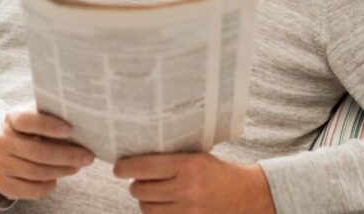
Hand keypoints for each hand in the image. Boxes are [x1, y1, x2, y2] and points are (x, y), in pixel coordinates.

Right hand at [0, 108, 94, 200]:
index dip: (49, 125)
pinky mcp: (3, 183)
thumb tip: (82, 129)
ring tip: (77, 166)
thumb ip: (56, 119)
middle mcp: (2, 140)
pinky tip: (57, 179)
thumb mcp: (40, 119)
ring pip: (37, 172)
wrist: (10, 150)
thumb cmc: (34, 132)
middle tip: (88, 157)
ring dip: (62, 170)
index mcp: (12, 118)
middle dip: (67, 155)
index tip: (70, 129)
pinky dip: (49, 185)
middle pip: (37, 151)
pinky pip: (32, 189)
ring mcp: (0, 163)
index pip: (28, 120)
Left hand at [113, 152, 274, 213]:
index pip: (144, 166)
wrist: (245, 194)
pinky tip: (162, 204)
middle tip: (139, 179)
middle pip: (140, 189)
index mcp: (187, 165)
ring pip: (146, 207)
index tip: (118, 168)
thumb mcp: (197, 157)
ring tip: (152, 192)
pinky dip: (155, 212)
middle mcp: (185, 188)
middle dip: (135, 184)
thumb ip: (171, 158)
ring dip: (144, 200)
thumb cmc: (217, 172)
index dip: (125, 167)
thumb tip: (137, 156)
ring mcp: (187, 209)